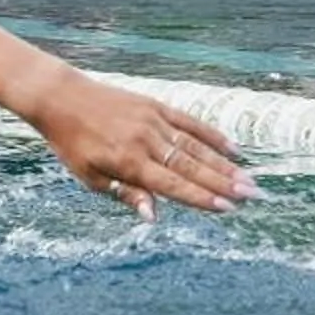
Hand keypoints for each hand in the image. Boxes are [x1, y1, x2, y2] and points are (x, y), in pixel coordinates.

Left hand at [24, 67, 254, 220]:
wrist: (62, 98)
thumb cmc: (74, 144)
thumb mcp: (90, 177)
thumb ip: (126, 195)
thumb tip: (154, 217)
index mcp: (128, 162)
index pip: (172, 184)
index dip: (201, 197)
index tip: (227, 208)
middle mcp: (145, 141)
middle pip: (191, 165)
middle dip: (223, 182)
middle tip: (252, 195)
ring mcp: (153, 121)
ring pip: (195, 146)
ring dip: (224, 164)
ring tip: (248, 179)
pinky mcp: (156, 106)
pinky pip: (189, 122)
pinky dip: (211, 135)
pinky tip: (231, 148)